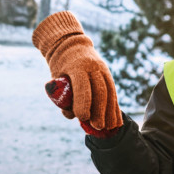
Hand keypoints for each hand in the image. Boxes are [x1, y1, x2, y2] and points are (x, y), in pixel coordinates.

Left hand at [32, 11, 122, 130]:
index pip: (82, 85)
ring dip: (110, 112)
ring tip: (109, 127)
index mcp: (77, 66)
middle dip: (100, 110)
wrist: (71, 46)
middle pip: (100, 90)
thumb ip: (62, 96)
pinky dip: (115, 108)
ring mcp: (103, 70)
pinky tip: (117, 121)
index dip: (83, 102)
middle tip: (98, 126)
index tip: (83, 118)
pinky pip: (113, 93)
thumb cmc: (60, 67)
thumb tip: (71, 115)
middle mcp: (93, 67)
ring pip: (110, 92)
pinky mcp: (108, 76)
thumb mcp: (56, 77)